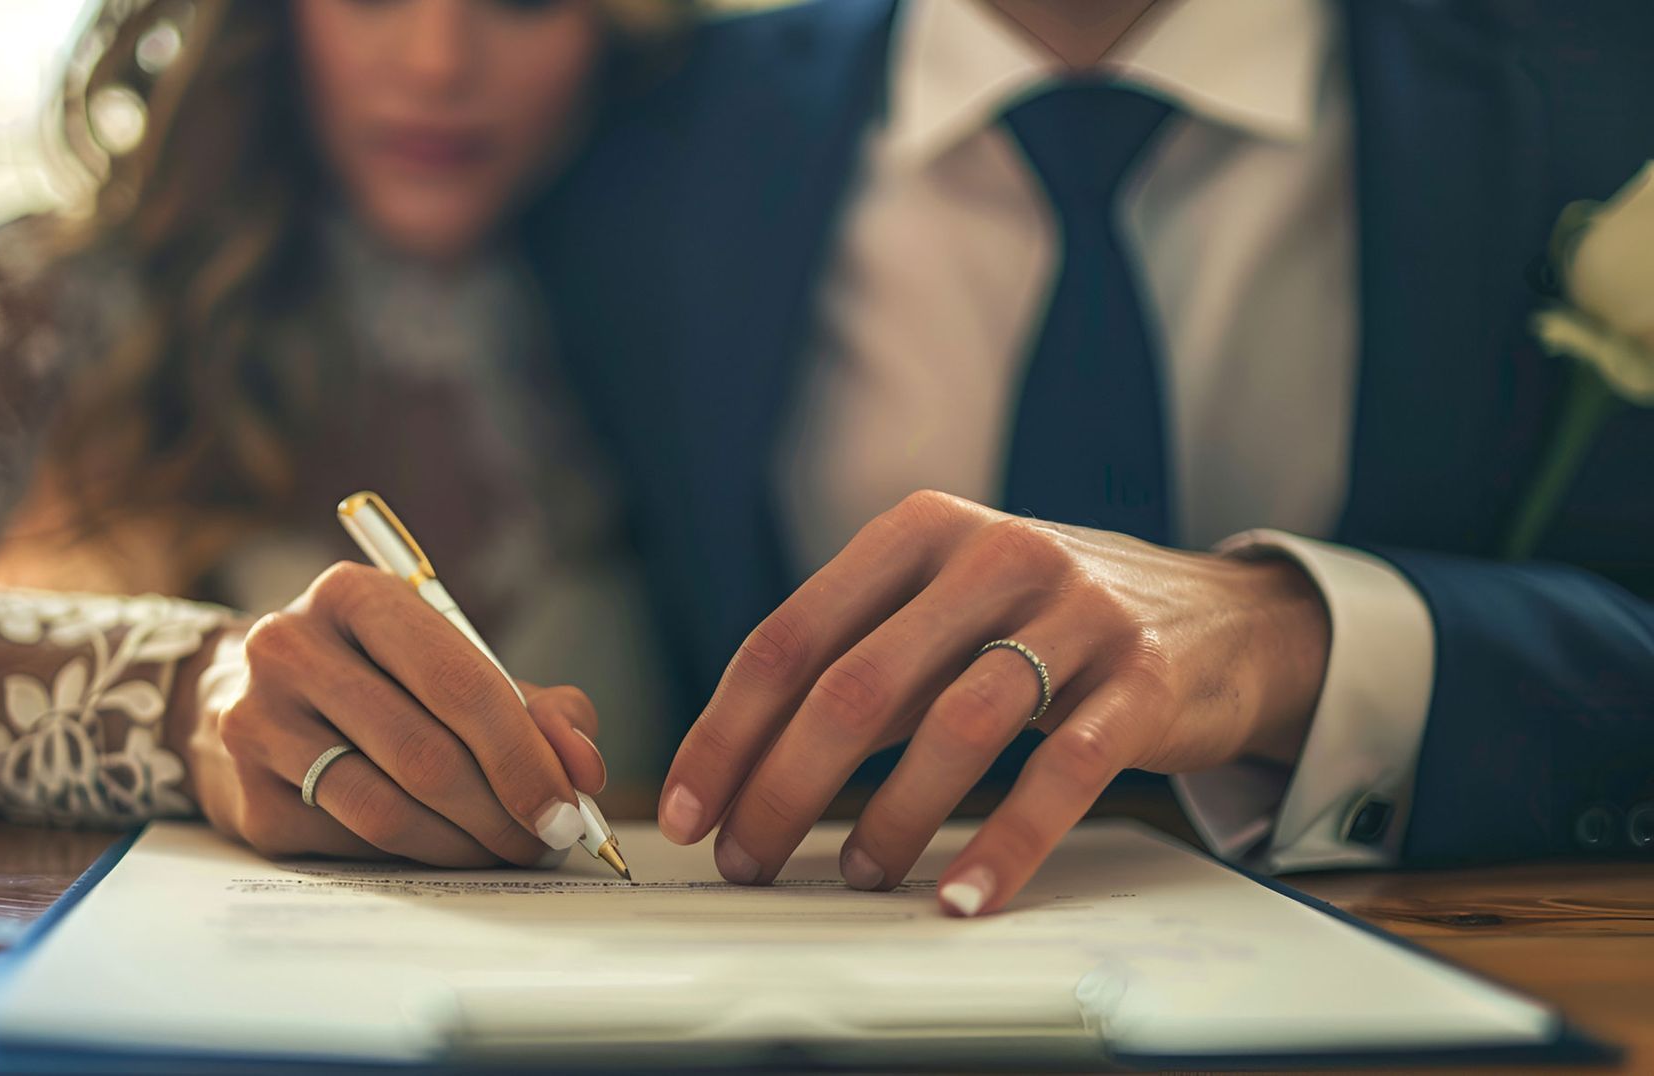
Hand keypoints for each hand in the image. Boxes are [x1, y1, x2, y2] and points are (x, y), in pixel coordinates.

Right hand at [179, 562, 604, 865]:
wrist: (243, 696)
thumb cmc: (380, 677)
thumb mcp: (456, 663)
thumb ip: (538, 708)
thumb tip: (583, 770)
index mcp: (355, 595)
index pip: (458, 682)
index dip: (524, 754)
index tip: (570, 806)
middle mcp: (291, 649)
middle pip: (425, 754)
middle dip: (504, 810)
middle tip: (549, 840)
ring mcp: (257, 724)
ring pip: (387, 810)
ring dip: (465, 845)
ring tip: (506, 849)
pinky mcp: (249, 799)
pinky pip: (352, 844)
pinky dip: (417, 858)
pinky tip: (445, 850)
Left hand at [657, 491, 1329, 914]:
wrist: (1223, 616)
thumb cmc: (1047, 624)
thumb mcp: (945, 613)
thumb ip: (860, 665)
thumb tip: (743, 762)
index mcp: (920, 531)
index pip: (792, 636)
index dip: (727, 730)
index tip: (690, 807)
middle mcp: (993, 555)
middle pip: (856, 685)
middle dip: (784, 787)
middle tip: (748, 860)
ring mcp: (1076, 613)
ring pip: (952, 727)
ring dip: (887, 819)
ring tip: (855, 875)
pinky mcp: (1144, 680)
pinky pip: (1059, 774)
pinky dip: (1004, 845)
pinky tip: (964, 892)